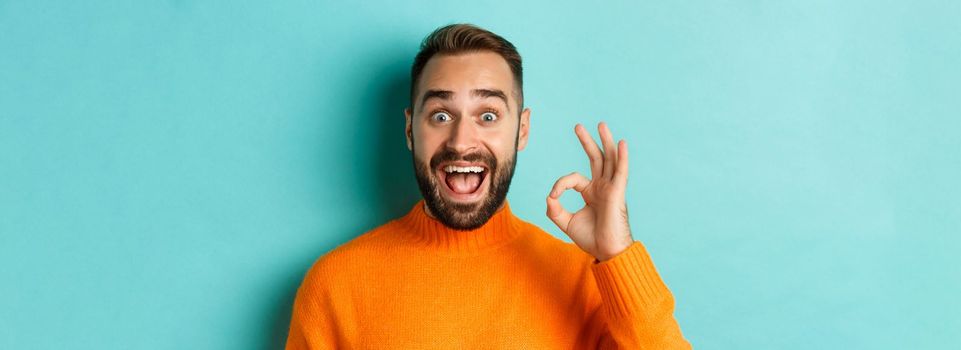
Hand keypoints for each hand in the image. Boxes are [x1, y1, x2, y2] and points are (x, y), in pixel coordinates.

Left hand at [546, 122, 633, 261]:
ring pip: (609, 159)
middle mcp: (602, 187)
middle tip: (577, 126)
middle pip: (596, 158)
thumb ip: (555, 209)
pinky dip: (622, 157)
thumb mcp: (566, 222)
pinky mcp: (618, 193)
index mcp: (591, 192)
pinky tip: (622, 143)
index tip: (554, 197)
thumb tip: (550, 196)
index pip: (573, 178)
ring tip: (601, 124)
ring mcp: (611, 188)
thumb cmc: (591, 239)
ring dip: (605, 141)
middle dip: (587, 142)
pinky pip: (621, 172)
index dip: (560, 185)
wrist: (607, 252)